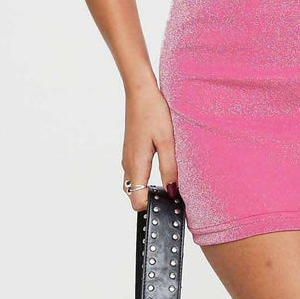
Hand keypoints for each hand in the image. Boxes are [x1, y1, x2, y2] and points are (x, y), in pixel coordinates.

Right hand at [121, 80, 178, 211]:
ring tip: (168, 182)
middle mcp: (128, 163)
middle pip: (134, 194)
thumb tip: (172, 191)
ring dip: (147, 187)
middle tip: (171, 195)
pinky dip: (145, 176)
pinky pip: (135, 171)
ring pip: (134, 182)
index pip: (136, 201)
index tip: (168, 204)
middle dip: (150, 199)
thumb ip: (170, 168)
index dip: (151, 206)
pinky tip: (161, 167)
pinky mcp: (130, 149)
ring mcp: (127, 156)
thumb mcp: (167, 141)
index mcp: (136, 165)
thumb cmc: (153, 113)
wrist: (140, 92)